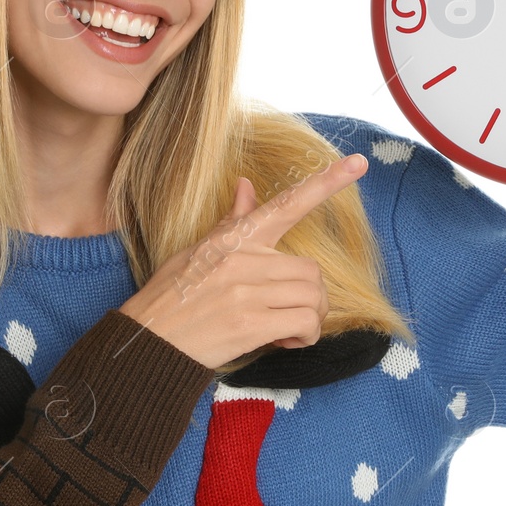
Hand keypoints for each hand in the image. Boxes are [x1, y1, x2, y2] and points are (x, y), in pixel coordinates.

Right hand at [118, 152, 369, 369]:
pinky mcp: (251, 323)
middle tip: (291, 316)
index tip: (358, 163)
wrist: (146, 341)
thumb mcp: (197, 251)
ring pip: (313, 296)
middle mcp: (244, 258)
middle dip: (311, 298)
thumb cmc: (171, 297)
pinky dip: (305, 336)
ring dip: (310, 319)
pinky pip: (305, 322)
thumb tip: (247, 185)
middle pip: (311, 270)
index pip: (286, 204)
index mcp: (234, 238)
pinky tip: (285, 342)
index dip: (326, 183)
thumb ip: (231, 223)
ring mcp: (247, 290)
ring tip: (287, 331)